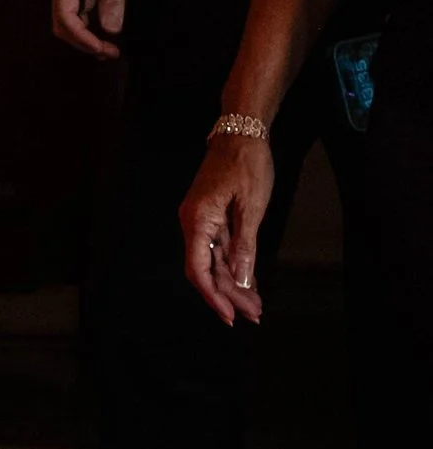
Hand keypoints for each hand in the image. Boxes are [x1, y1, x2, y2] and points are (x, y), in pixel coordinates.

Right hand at [51, 0, 131, 59]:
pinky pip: (75, 20)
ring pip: (66, 25)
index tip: (101, 47)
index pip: (64, 15)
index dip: (80, 36)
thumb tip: (111, 30)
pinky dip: (87, 33)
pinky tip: (103, 40)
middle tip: (110, 52)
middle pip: (61, 25)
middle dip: (83, 42)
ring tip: (109, 50)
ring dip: (84, 41)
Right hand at [181, 129, 272, 324]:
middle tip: (253, 315)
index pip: (198, 269)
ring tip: (255, 305)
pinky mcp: (212, 216)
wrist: (241, 132)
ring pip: (214, 261)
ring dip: (233, 284)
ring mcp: (202, 220)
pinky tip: (248, 282)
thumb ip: (244, 246)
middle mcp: (194, 223)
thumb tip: (241, 280)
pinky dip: (234, 266)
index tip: (229, 316)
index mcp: (198, 221)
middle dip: (230, 294)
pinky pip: (220, 248)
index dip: (213, 296)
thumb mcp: (251, 207)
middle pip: (207, 269)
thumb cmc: (246, 164)